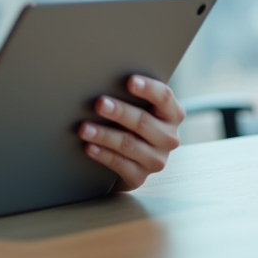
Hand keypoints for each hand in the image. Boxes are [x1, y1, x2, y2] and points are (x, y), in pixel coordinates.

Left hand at [79, 75, 184, 191]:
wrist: (131, 158)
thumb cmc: (132, 122)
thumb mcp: (139, 107)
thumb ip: (131, 96)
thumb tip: (104, 81)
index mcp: (172, 114)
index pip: (164, 97)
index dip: (148, 88)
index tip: (130, 81)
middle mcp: (169, 138)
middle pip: (143, 122)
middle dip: (120, 112)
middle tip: (99, 103)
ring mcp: (156, 160)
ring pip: (129, 145)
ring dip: (104, 135)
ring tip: (84, 128)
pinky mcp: (140, 176)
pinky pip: (120, 165)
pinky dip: (103, 155)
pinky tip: (89, 147)